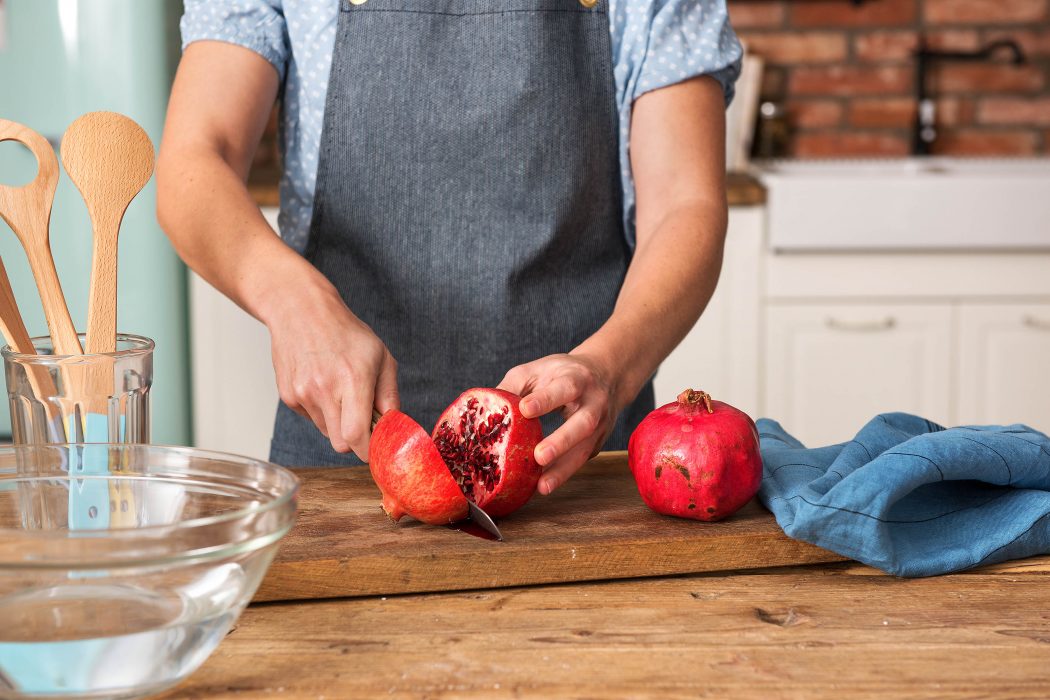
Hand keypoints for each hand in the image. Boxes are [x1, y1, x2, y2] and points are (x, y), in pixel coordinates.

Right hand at [266, 282, 397, 460]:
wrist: (300, 310)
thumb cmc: (344, 331)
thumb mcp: (381, 356)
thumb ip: (389, 394)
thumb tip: (393, 425)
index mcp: (352, 380)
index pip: (357, 436)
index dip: (369, 449)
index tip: (377, 446)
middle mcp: (324, 389)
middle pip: (341, 444)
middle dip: (355, 439)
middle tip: (363, 420)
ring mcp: (302, 394)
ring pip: (326, 432)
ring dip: (338, 422)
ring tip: (340, 391)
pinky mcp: (287, 396)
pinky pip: (311, 418)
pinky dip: (320, 410)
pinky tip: (322, 384)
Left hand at [498, 352, 620, 494]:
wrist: (605, 375)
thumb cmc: (562, 373)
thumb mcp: (538, 369)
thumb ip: (514, 386)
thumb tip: (487, 409)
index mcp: (578, 378)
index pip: (564, 387)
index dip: (546, 399)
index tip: (525, 409)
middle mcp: (594, 402)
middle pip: (584, 423)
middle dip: (562, 441)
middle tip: (539, 456)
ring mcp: (600, 426)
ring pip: (585, 449)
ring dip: (564, 470)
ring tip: (542, 486)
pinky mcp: (597, 444)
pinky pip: (580, 461)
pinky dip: (563, 474)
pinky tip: (544, 484)